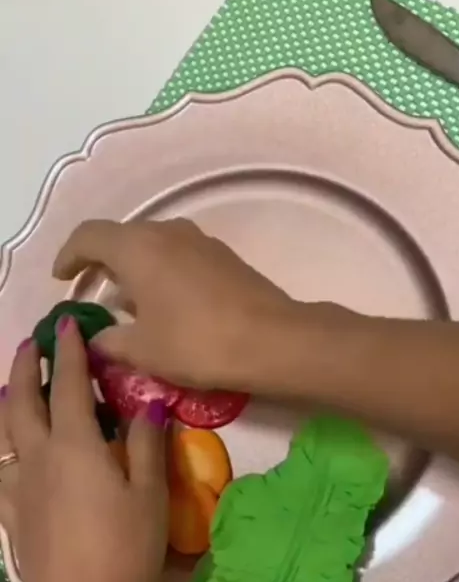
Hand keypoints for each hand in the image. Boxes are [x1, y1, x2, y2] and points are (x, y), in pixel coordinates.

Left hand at [3, 317, 166, 581]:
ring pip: (1, 435)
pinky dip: (0, 448)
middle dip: (24, 367)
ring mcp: (18, 489)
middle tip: (30, 344)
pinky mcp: (10, 517)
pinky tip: (7, 454)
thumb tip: (148, 403)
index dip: (67, 353)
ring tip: (10, 391)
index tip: (66, 325)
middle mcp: (38, 458)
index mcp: (74, 446)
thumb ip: (147, 443)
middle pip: (21, 402)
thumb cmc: (127, 548)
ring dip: (6, 404)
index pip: (65, 385)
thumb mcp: (149, 493)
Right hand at [53, 219, 298, 391]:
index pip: (88, 236)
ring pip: (152, 246)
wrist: (273, 340)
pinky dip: (160, 274)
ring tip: (127, 305)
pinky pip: (177, 256)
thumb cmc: (198, 342)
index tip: (61, 278)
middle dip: (100, 263)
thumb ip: (110, 341)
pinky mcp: (223, 256)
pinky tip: (166, 306)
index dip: (68, 255)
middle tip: (90, 292)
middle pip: (121, 238)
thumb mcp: (143, 350)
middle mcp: (166, 231)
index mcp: (136, 247)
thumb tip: (97, 338)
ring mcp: (198, 240)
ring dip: (133, 269)